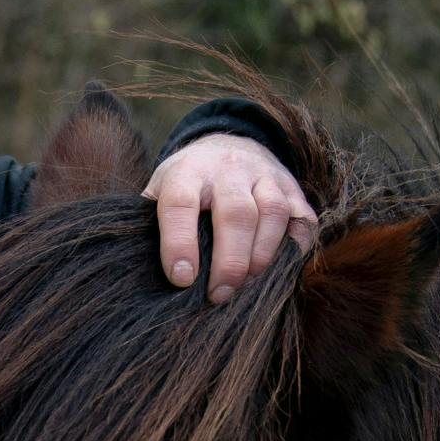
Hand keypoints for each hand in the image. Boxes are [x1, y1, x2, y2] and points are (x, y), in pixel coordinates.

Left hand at [142, 133, 314, 303]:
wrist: (229, 146)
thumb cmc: (188, 182)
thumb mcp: (160, 189)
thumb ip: (150, 221)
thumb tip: (138, 268)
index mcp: (188, 171)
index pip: (181, 203)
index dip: (179, 242)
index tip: (181, 278)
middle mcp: (228, 169)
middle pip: (235, 213)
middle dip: (229, 261)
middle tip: (218, 294)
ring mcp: (265, 176)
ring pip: (272, 213)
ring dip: (262, 255)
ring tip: (247, 284)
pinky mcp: (292, 189)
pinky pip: (301, 219)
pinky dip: (294, 247)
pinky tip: (279, 269)